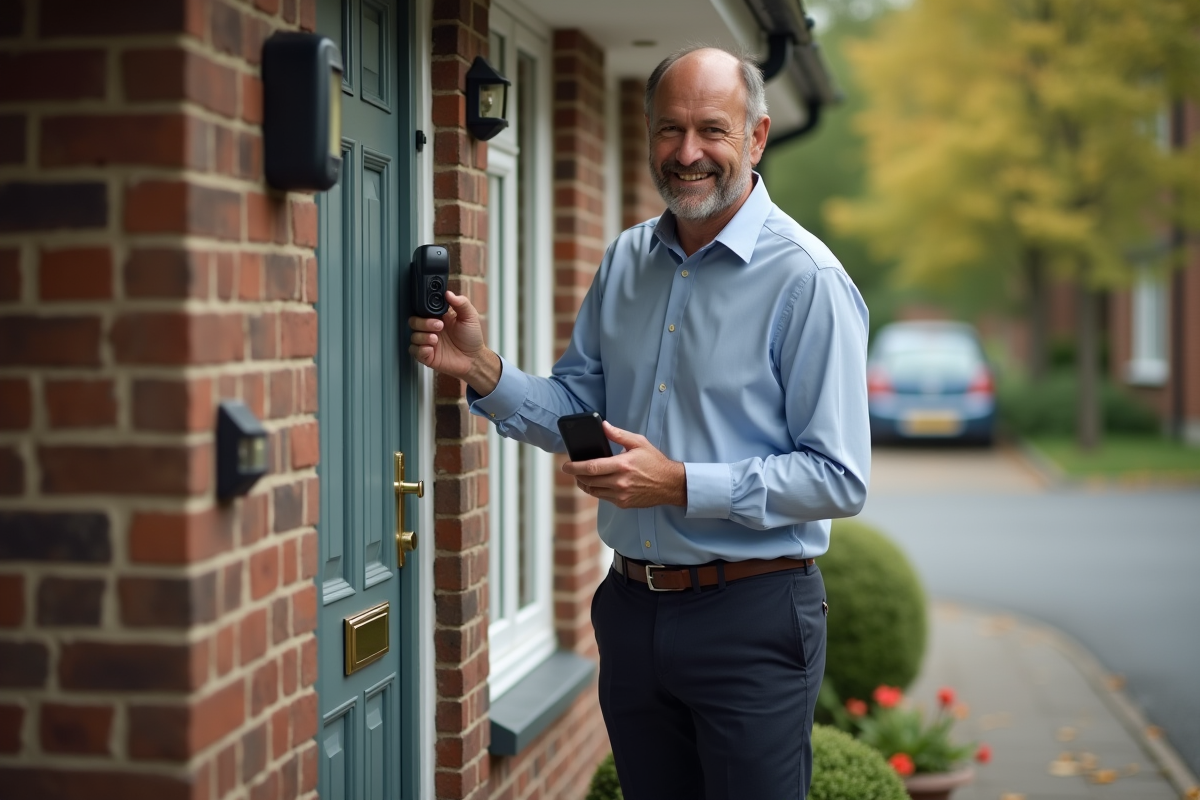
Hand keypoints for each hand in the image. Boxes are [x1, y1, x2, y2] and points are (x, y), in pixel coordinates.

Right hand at [408, 291, 498, 392]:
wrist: (474, 359)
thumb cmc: (472, 338)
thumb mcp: (470, 316)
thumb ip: (461, 303)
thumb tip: (449, 293)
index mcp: (438, 317)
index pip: (423, 309)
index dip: (424, 309)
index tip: (434, 313)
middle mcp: (430, 329)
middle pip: (414, 321)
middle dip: (424, 323)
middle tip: (439, 326)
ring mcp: (427, 342)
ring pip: (413, 336)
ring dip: (423, 337)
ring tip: (436, 339)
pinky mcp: (426, 355)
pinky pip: (414, 351)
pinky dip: (421, 350)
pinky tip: (431, 349)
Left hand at [561, 421, 686, 508]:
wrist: (670, 484)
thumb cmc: (654, 462)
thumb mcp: (639, 443)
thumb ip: (619, 434)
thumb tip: (603, 425)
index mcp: (622, 465)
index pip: (591, 467)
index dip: (575, 467)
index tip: (566, 465)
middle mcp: (620, 482)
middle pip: (588, 481)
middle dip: (576, 475)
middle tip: (571, 469)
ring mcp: (621, 495)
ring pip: (593, 491)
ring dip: (584, 484)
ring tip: (581, 476)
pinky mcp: (623, 503)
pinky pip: (603, 498)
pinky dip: (596, 490)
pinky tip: (597, 483)